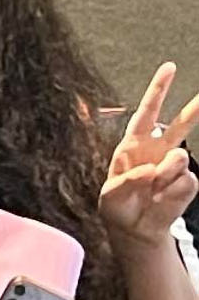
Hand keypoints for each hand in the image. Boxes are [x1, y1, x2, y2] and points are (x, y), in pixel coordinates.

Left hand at [100, 62, 198, 253]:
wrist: (135, 230)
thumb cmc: (118, 207)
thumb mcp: (110, 195)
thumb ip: (125, 180)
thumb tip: (151, 170)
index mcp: (134, 146)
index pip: (146, 114)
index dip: (157, 91)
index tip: (169, 68)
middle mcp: (158, 151)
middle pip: (180, 123)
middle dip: (195, 107)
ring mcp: (175, 166)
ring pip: (179, 158)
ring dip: (164, 175)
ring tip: (151, 190)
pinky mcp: (187, 182)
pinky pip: (183, 182)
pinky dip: (169, 194)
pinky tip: (160, 199)